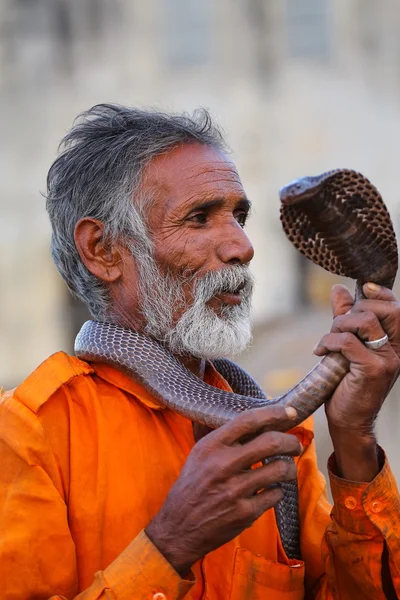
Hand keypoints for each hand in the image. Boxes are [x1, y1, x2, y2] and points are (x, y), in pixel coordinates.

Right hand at [146, 406, 300, 574]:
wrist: (180, 526)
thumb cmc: (193, 485)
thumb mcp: (199, 453)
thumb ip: (224, 437)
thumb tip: (253, 418)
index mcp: (212, 446)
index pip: (249, 420)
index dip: (274, 413)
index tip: (290, 412)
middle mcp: (223, 465)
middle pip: (272, 442)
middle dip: (290, 442)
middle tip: (295, 445)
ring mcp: (235, 490)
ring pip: (279, 469)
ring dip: (289, 468)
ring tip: (286, 468)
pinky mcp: (245, 512)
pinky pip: (276, 494)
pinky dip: (278, 491)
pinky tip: (271, 490)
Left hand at [314, 283, 399, 479]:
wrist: (349, 421)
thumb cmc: (347, 384)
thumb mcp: (347, 346)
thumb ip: (346, 318)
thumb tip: (339, 289)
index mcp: (394, 343)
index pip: (396, 307)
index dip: (380, 292)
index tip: (361, 289)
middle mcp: (397, 350)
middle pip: (386, 309)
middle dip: (354, 309)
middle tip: (337, 326)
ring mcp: (388, 360)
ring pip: (365, 321)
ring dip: (339, 325)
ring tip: (328, 341)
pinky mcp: (373, 370)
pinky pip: (348, 342)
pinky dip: (329, 342)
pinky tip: (321, 352)